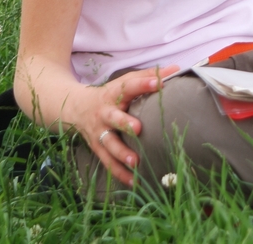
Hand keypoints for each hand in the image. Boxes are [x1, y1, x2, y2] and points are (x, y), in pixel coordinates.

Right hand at [72, 64, 179, 186]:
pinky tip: (134, 182)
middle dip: (125, 124)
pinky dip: (119, 174)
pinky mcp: (97, 148)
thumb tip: (176, 69)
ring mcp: (99, 133)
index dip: (143, 84)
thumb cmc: (110, 95)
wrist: (76, 108)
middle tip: (138, 129)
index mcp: (114, 94)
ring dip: (121, 154)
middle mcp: (104, 113)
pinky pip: (108, 163)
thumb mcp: (125, 82)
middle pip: (114, 119)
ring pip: (109, 145)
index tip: (159, 83)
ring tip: (135, 162)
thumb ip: (149, 76)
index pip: (129, 86)